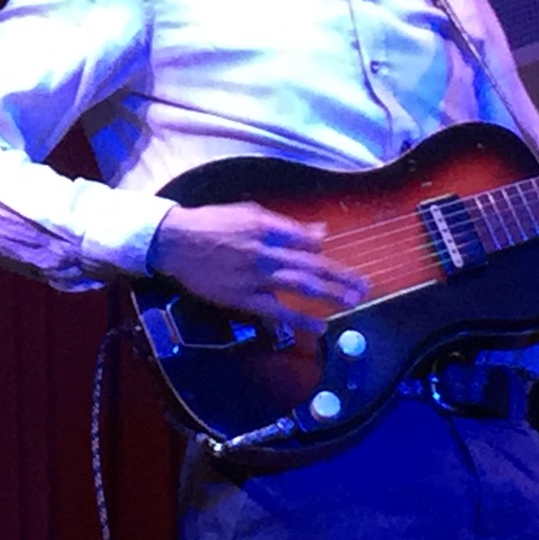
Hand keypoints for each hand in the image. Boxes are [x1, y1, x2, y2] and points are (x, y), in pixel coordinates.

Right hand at [147, 202, 366, 334]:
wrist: (174, 242)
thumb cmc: (210, 223)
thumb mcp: (247, 213)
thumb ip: (284, 225)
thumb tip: (319, 233)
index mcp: (267, 227)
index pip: (307, 241)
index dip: (321, 251)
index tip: (333, 262)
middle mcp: (266, 251)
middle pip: (313, 265)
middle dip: (341, 276)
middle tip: (364, 286)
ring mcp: (256, 276)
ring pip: (302, 286)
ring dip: (331, 294)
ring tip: (353, 301)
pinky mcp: (244, 298)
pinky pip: (278, 311)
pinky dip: (301, 318)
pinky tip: (320, 326)